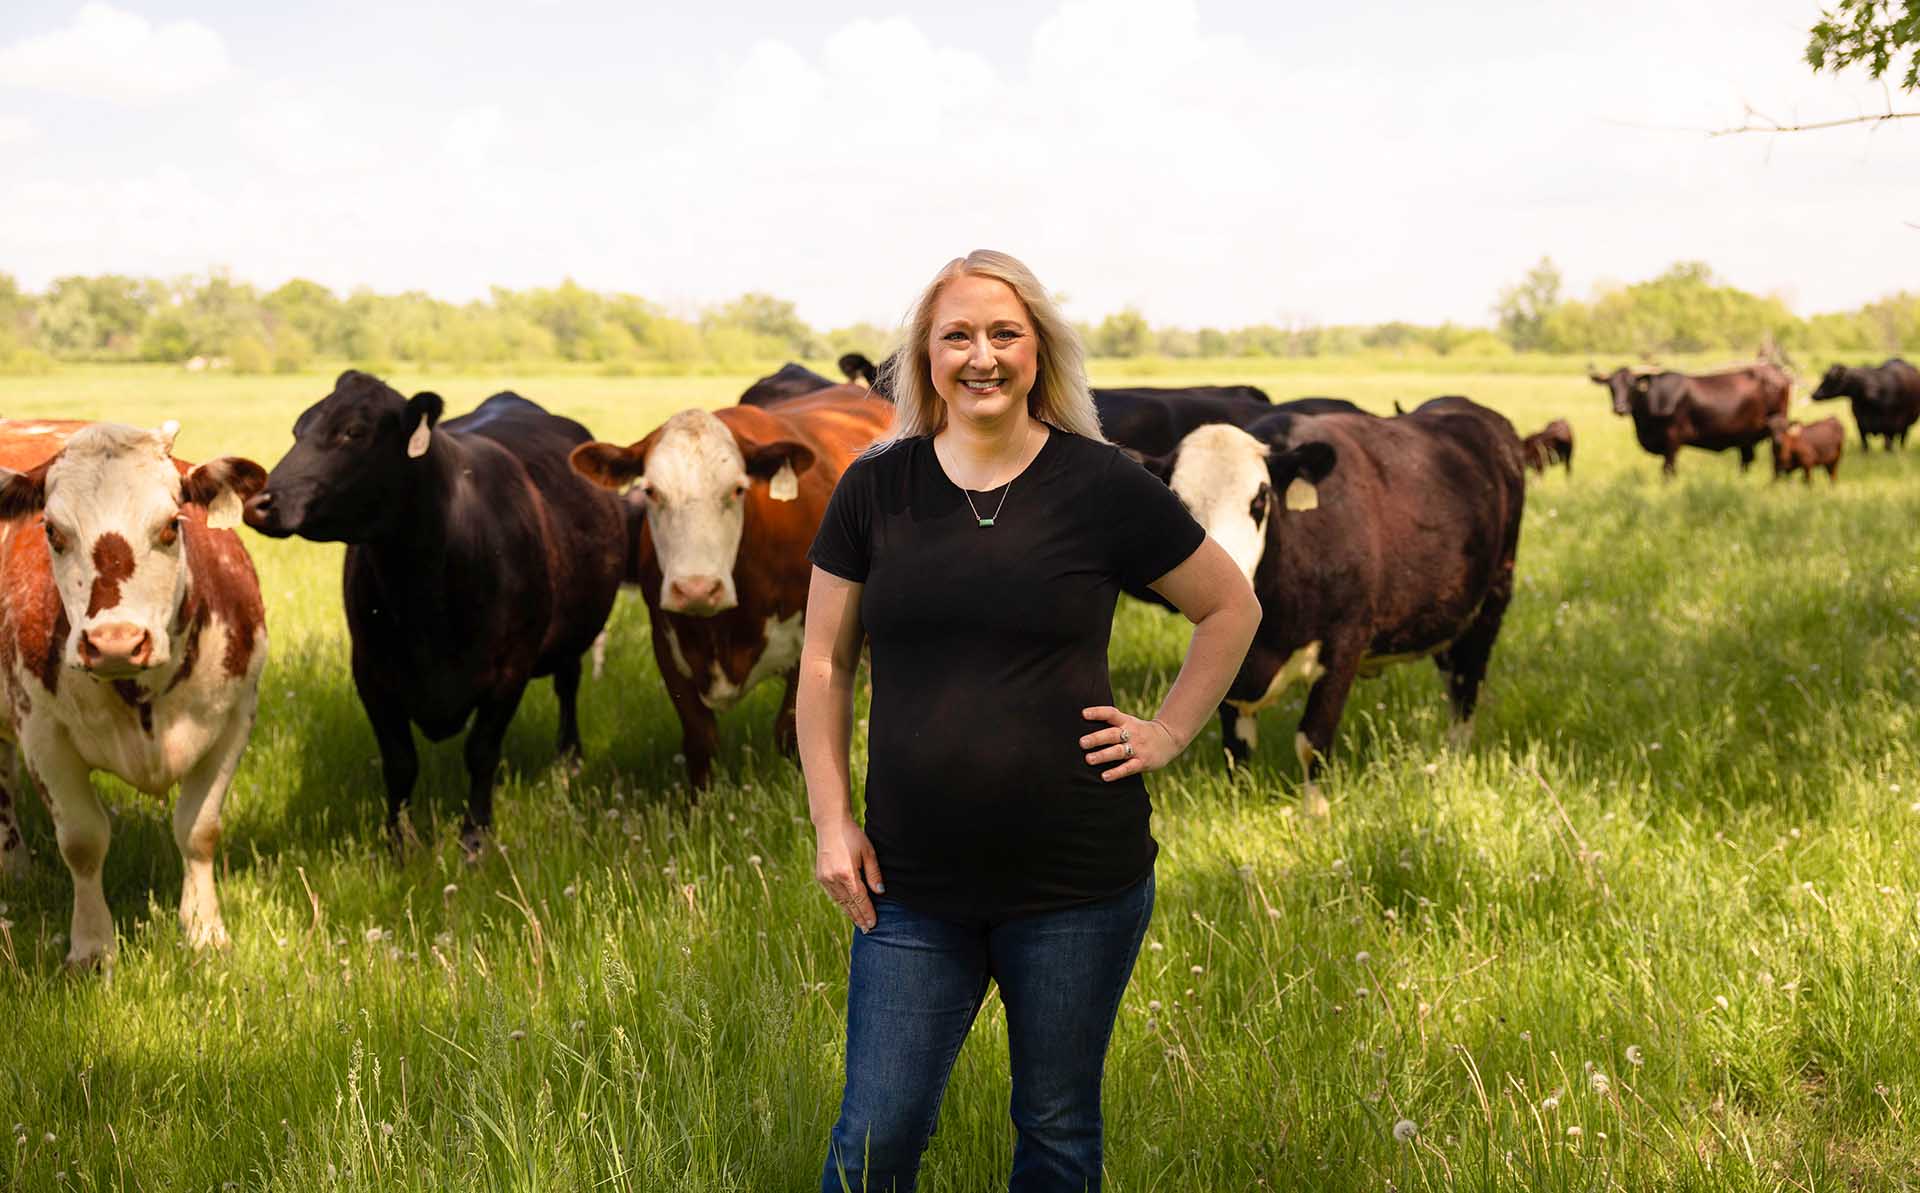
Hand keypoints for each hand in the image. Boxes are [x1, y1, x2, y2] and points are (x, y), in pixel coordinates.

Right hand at [813, 815, 884, 931]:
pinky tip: (848, 909)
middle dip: (859, 917)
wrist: (831, 826)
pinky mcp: (821, 876)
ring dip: (850, 913)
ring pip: (840, 901)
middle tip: (868, 930)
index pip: (860, 899)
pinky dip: (842, 903)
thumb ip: (874, 873)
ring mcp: (825, 878)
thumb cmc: (853, 837)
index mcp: (846, 873)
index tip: (873, 923)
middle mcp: (834, 878)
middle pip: (849, 904)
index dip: (867, 912)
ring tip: (859, 923)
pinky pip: (833, 895)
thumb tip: (880, 892)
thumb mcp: (868, 852)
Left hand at [1079, 707, 1182, 781]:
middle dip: (1097, 738)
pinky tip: (1105, 776)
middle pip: (1113, 735)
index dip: (1098, 713)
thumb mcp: (1129, 722)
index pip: (1111, 714)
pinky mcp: (1143, 762)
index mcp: (1127, 722)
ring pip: (1119, 752)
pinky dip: (1116, 772)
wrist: (1169, 739)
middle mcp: (1131, 734)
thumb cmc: (1140, 731)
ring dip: (1103, 755)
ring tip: (1089, 759)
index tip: (1083, 713)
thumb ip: (1112, 723)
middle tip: (1082, 742)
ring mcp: (1138, 748)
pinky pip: (1128, 768)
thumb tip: (1083, 721)